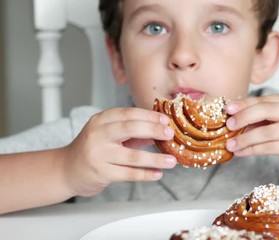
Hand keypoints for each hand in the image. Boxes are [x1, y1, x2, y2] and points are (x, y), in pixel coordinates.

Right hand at [60, 108, 176, 196]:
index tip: (165, 120)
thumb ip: (133, 132)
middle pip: (130, 128)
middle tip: (170, 134)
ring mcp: (98, 154)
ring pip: (132, 156)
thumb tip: (159, 131)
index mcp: (101, 120)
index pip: (128, 114)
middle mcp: (98, 135)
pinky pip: (128, 174)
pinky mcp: (101, 173)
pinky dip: (145, 174)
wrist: (66, 170)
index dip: (149, 116)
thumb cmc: (93, 149)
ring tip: (171, 160)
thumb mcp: (109, 134)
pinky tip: (157, 174)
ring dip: (155, 159)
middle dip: (153, 130)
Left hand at [224, 95, 278, 175]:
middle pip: (263, 110)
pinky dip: (251, 150)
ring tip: (230, 144)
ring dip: (244, 139)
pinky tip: (241, 153)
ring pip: (263, 132)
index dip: (243, 104)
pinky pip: (267, 148)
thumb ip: (264, 117)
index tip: (227, 109)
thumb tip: (235, 119)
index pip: (262, 100)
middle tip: (229, 125)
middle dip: (243, 117)